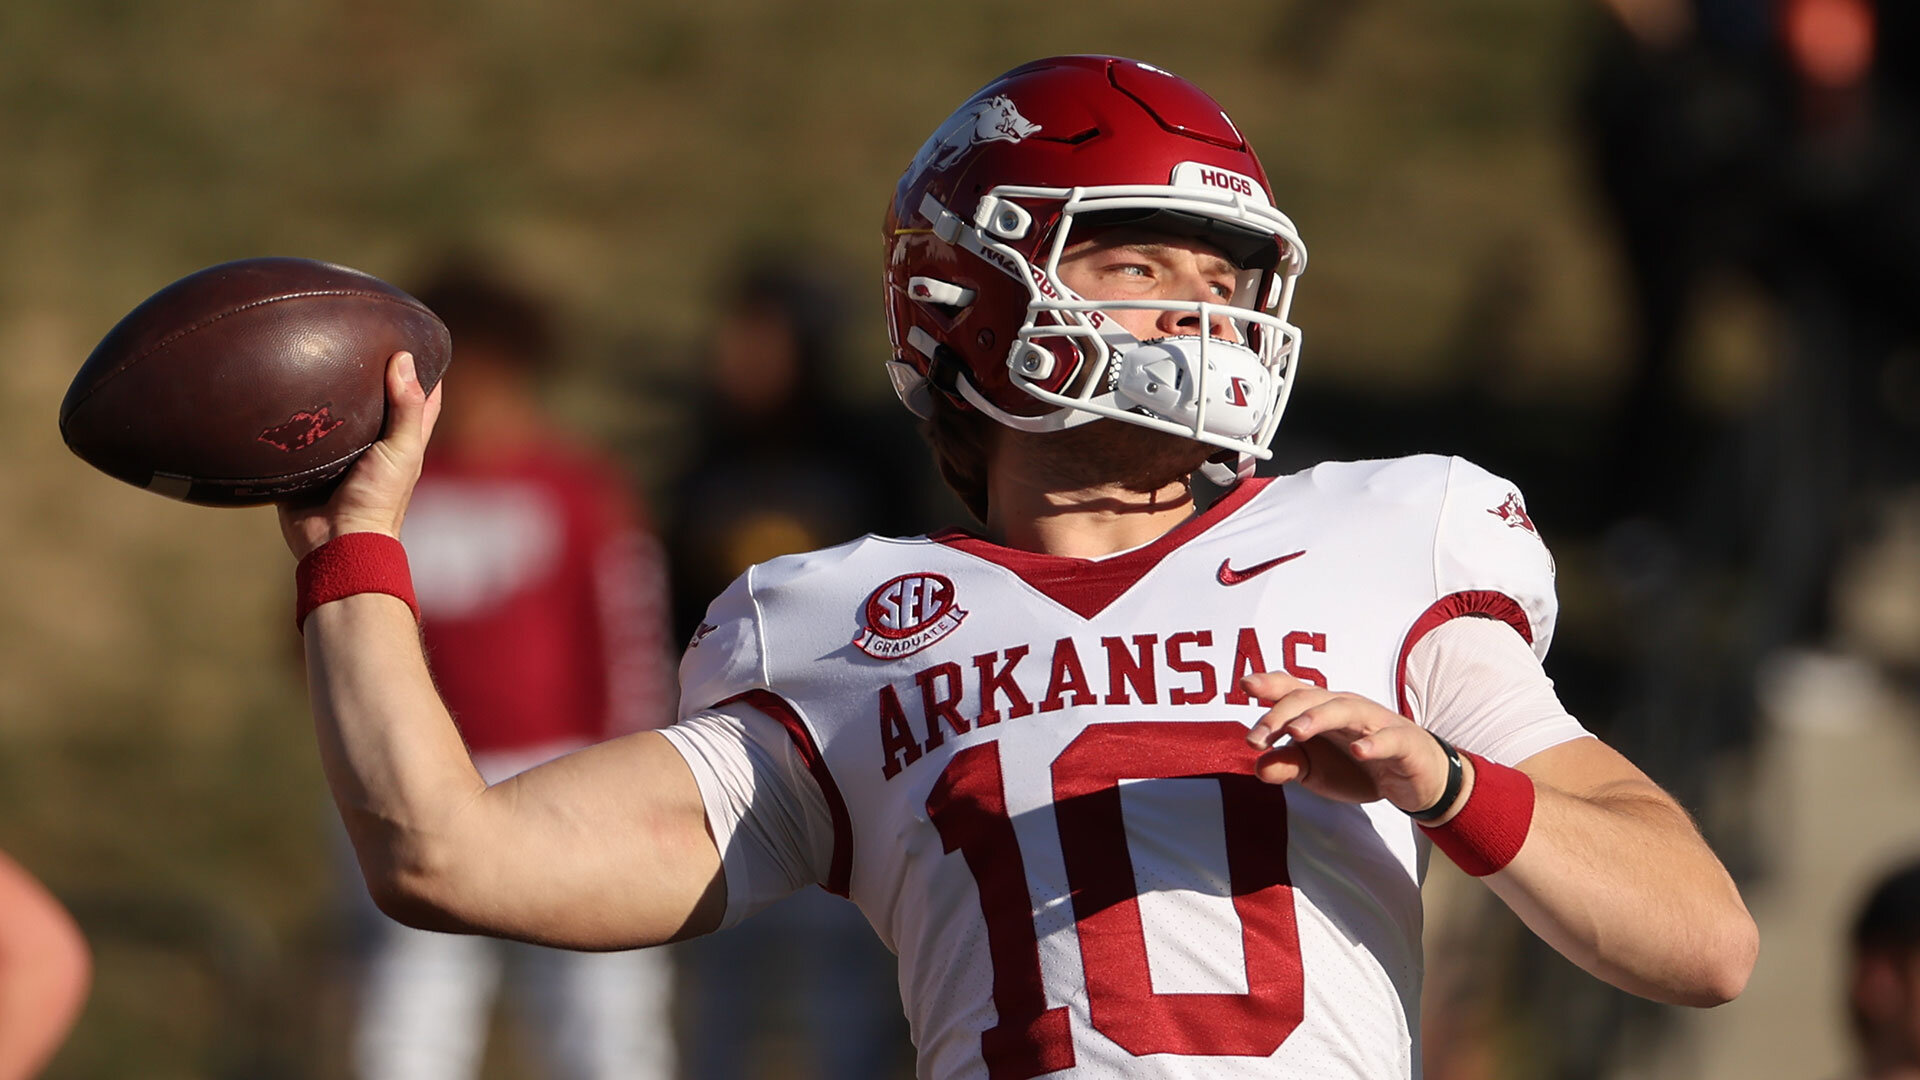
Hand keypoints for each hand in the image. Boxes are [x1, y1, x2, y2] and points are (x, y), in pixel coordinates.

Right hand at [278, 351, 443, 558]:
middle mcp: (371, 444)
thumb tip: (405, 358)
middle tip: (354, 335)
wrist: (335, 541)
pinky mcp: (305, 464)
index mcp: (401, 441)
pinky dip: (291, 416)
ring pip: (333, 414)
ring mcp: (336, 455)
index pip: (420, 398)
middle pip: (373, 400)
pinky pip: (297, 435)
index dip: (423, 370)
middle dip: (367, 373)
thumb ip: (406, 408)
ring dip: (325, 392)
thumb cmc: (378, 499)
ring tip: (312, 352)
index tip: (414, 337)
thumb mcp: (401, 450)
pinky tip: (277, 387)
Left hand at [1240, 671, 1460, 814]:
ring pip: (1344, 710)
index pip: (1293, 690)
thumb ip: (1288, 765)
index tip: (1244, 686)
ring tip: (1297, 731)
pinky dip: (1374, 743)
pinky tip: (1359, 751)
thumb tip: (1258, 767)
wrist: (1416, 780)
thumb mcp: (1316, 771)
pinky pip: (1388, 739)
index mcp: (1322, 710)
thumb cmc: (1359, 767)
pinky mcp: (1403, 742)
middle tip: (1255, 739)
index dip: (1270, 684)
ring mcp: (1376, 722)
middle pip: (1310, 699)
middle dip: (1280, 715)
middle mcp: (1346, 708)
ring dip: (1318, 719)